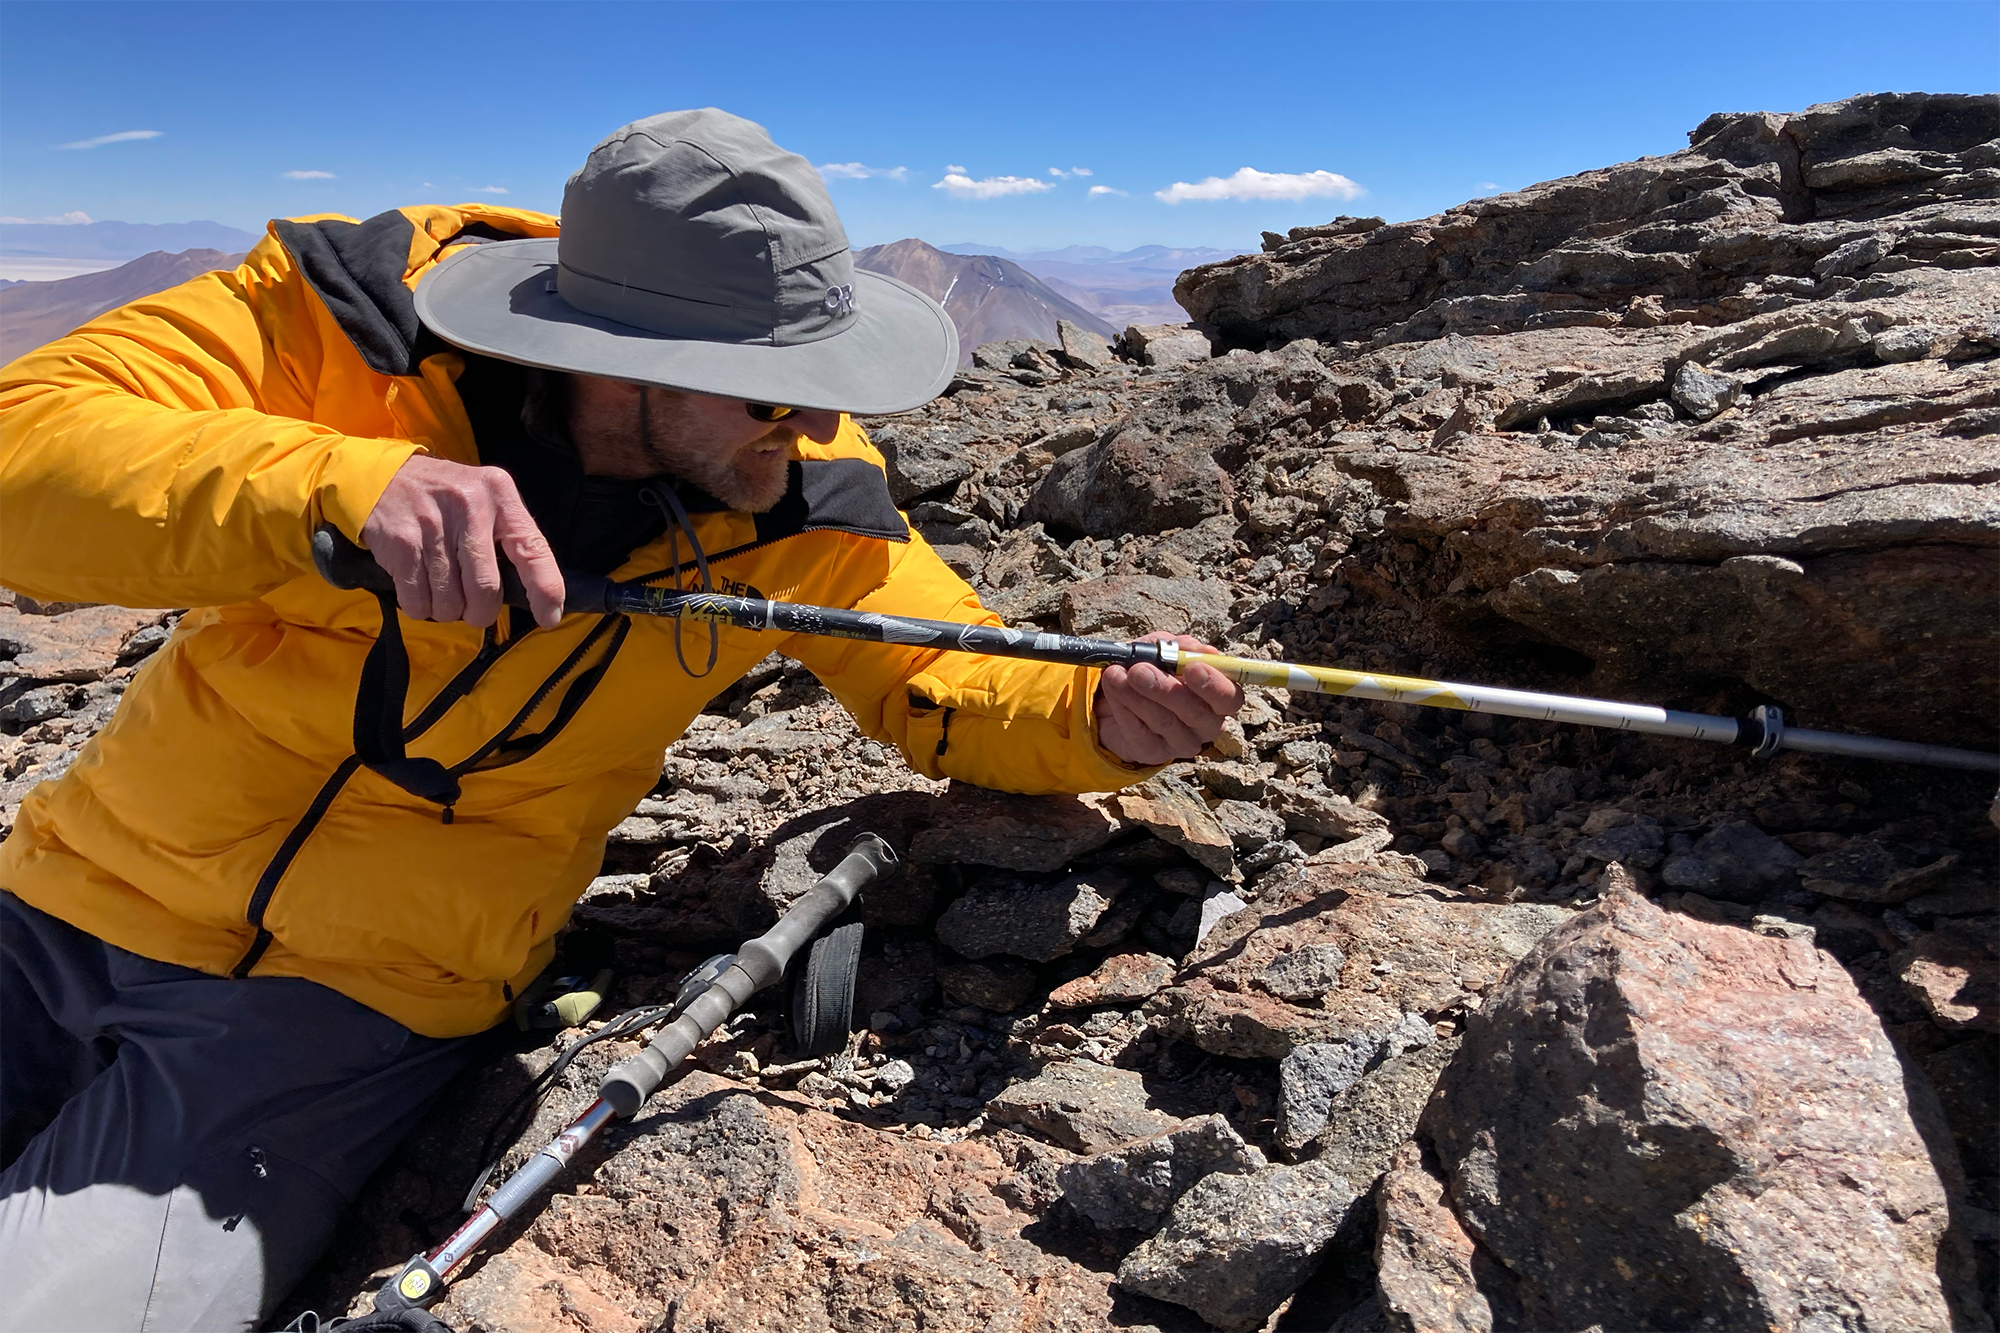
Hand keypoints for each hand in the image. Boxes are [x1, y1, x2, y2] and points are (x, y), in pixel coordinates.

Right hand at [359, 455, 564, 628]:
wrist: (381, 477)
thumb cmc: (445, 499)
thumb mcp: (484, 499)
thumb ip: (508, 538)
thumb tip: (533, 596)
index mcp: (499, 495)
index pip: (533, 550)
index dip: (545, 591)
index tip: (549, 618)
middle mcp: (469, 506)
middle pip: (485, 589)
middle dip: (480, 612)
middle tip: (472, 609)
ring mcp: (432, 525)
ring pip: (449, 602)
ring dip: (447, 611)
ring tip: (441, 590)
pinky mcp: (402, 543)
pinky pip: (417, 601)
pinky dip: (420, 607)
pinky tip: (419, 587)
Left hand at [1095, 632, 1245, 766]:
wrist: (1117, 701)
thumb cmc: (1152, 670)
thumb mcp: (1162, 651)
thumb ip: (1178, 647)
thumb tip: (1195, 648)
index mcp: (1218, 698)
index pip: (1229, 697)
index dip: (1213, 684)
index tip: (1191, 667)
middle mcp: (1206, 724)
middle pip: (1196, 713)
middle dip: (1166, 689)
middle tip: (1139, 670)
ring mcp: (1181, 743)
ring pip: (1163, 721)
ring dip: (1136, 695)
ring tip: (1115, 674)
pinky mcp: (1154, 753)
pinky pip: (1138, 731)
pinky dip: (1122, 706)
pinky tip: (1112, 688)